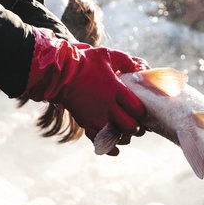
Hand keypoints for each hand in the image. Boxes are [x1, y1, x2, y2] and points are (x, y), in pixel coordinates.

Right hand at [22, 29, 148, 138]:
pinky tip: (115, 149)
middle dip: (136, 128)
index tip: (142, 111)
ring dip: (124, 137)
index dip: (143, 113)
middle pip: (130, 127)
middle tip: (137, 124)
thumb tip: (143, 66)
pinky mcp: (86, 124)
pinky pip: (100, 142)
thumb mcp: (109, 56)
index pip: (139, 110)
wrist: (60, 74)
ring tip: (125, 132)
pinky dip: (109, 148)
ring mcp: (97, 117)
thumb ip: (128, 61)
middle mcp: (109, 107)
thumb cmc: (86, 62)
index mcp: (117, 90)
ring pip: (117, 137)